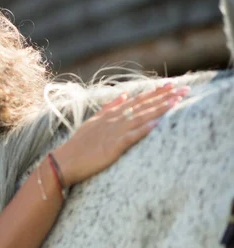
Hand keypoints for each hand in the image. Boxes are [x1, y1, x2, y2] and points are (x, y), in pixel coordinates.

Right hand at [52, 82, 188, 186]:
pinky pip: (131, 137)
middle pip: (143, 106)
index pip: (136, 101)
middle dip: (164, 97)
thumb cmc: (77, 146)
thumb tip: (123, 95)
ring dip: (160, 109)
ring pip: (140, 118)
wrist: (63, 162)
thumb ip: (108, 108)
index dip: (155, 93)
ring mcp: (113, 133)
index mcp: (109, 115)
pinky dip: (144, 129)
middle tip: (184, 89)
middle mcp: (113, 121)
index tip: (170, 85)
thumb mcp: (91, 123)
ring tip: (177, 101)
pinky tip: (157, 123)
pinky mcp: (112, 147)